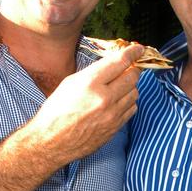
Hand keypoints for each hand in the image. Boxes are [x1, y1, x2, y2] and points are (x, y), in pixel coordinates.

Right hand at [0, 44, 142, 190]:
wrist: (52, 141)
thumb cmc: (57, 111)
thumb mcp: (70, 83)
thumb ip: (94, 73)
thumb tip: (113, 64)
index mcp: (90, 83)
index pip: (120, 62)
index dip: (133, 53)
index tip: (138, 49)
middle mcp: (104, 98)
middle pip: (132, 77)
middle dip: (134, 68)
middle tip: (132, 66)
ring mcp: (112, 115)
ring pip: (134, 93)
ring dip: (131, 86)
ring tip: (121, 85)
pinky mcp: (115, 127)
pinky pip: (131, 109)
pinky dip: (128, 102)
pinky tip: (119, 101)